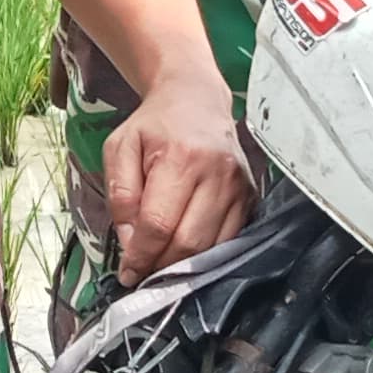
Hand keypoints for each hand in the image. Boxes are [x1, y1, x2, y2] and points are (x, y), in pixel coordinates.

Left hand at [105, 70, 251, 279]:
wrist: (197, 99)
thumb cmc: (155, 124)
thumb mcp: (121, 149)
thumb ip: (121, 196)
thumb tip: (130, 243)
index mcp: (181, 157)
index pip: (159, 223)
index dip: (141, 255)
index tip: (128, 272)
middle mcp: (217, 173)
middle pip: (189, 242)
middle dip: (161, 266)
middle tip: (142, 274)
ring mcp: (239, 187)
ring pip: (211, 248)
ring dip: (183, 266)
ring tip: (160, 266)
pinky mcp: (251, 196)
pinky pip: (230, 240)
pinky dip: (206, 255)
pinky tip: (185, 254)